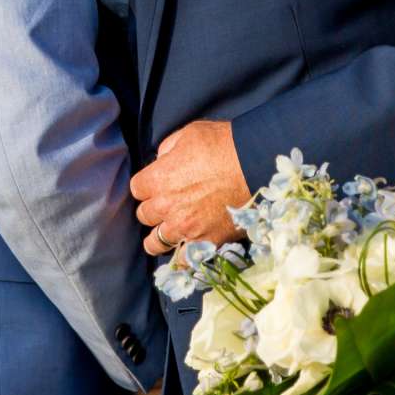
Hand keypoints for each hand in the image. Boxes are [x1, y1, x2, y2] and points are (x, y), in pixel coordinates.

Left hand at [131, 120, 249, 254]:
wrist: (257, 165)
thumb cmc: (224, 144)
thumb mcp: (189, 134)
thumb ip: (167, 150)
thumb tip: (162, 162)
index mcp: (158, 179)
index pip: (137, 188)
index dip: (147, 186)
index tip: (157, 185)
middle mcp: (166, 206)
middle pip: (145, 215)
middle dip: (153, 209)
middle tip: (167, 206)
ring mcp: (185, 227)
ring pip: (156, 242)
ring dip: (159, 236)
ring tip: (166, 234)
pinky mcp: (206, 242)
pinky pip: (183, 260)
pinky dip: (182, 256)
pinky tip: (184, 251)